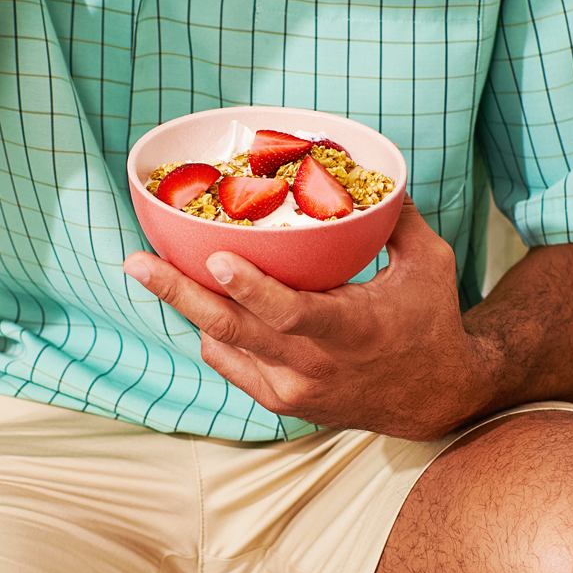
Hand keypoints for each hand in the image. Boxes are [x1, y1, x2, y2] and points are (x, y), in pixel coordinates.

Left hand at [122, 199, 496, 438]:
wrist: (437, 399)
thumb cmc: (431, 320)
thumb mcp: (429, 263)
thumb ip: (398, 216)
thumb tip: (376, 169)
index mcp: (350, 330)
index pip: (291, 312)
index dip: (250, 287)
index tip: (215, 257)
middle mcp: (313, 366)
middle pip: (233, 330)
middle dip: (178, 293)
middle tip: (135, 262)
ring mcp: (292, 390)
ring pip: (222, 346)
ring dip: (186, 306)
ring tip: (148, 268)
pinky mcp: (281, 402)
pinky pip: (230, 362)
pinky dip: (213, 330)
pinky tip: (201, 297)